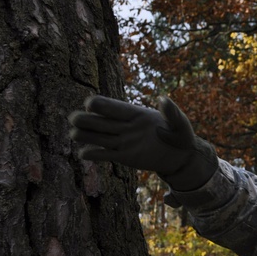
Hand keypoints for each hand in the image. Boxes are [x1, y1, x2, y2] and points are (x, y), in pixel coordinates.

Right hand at [68, 95, 217, 190]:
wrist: (181, 156)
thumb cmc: (181, 135)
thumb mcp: (180, 124)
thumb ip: (172, 113)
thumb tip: (163, 99)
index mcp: (134, 113)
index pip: (110, 106)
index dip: (97, 104)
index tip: (90, 106)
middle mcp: (123, 125)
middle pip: (96, 120)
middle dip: (83, 118)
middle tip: (75, 120)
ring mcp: (121, 141)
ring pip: (95, 136)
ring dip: (82, 135)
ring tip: (75, 135)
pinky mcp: (122, 156)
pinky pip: (102, 154)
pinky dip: (92, 154)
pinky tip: (84, 154)